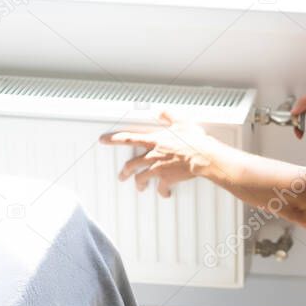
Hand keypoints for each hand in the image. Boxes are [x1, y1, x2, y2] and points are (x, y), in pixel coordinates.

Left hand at [99, 111, 221, 196]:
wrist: (203, 156)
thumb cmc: (194, 140)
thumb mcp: (182, 121)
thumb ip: (169, 115)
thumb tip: (160, 111)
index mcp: (155, 141)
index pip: (128, 139)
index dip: (113, 139)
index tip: (103, 140)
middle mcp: (153, 156)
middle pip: (132, 164)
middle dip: (125, 171)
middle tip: (122, 175)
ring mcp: (158, 169)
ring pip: (142, 178)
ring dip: (139, 183)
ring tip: (140, 187)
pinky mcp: (167, 179)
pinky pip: (161, 188)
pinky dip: (162, 192)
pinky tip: (164, 193)